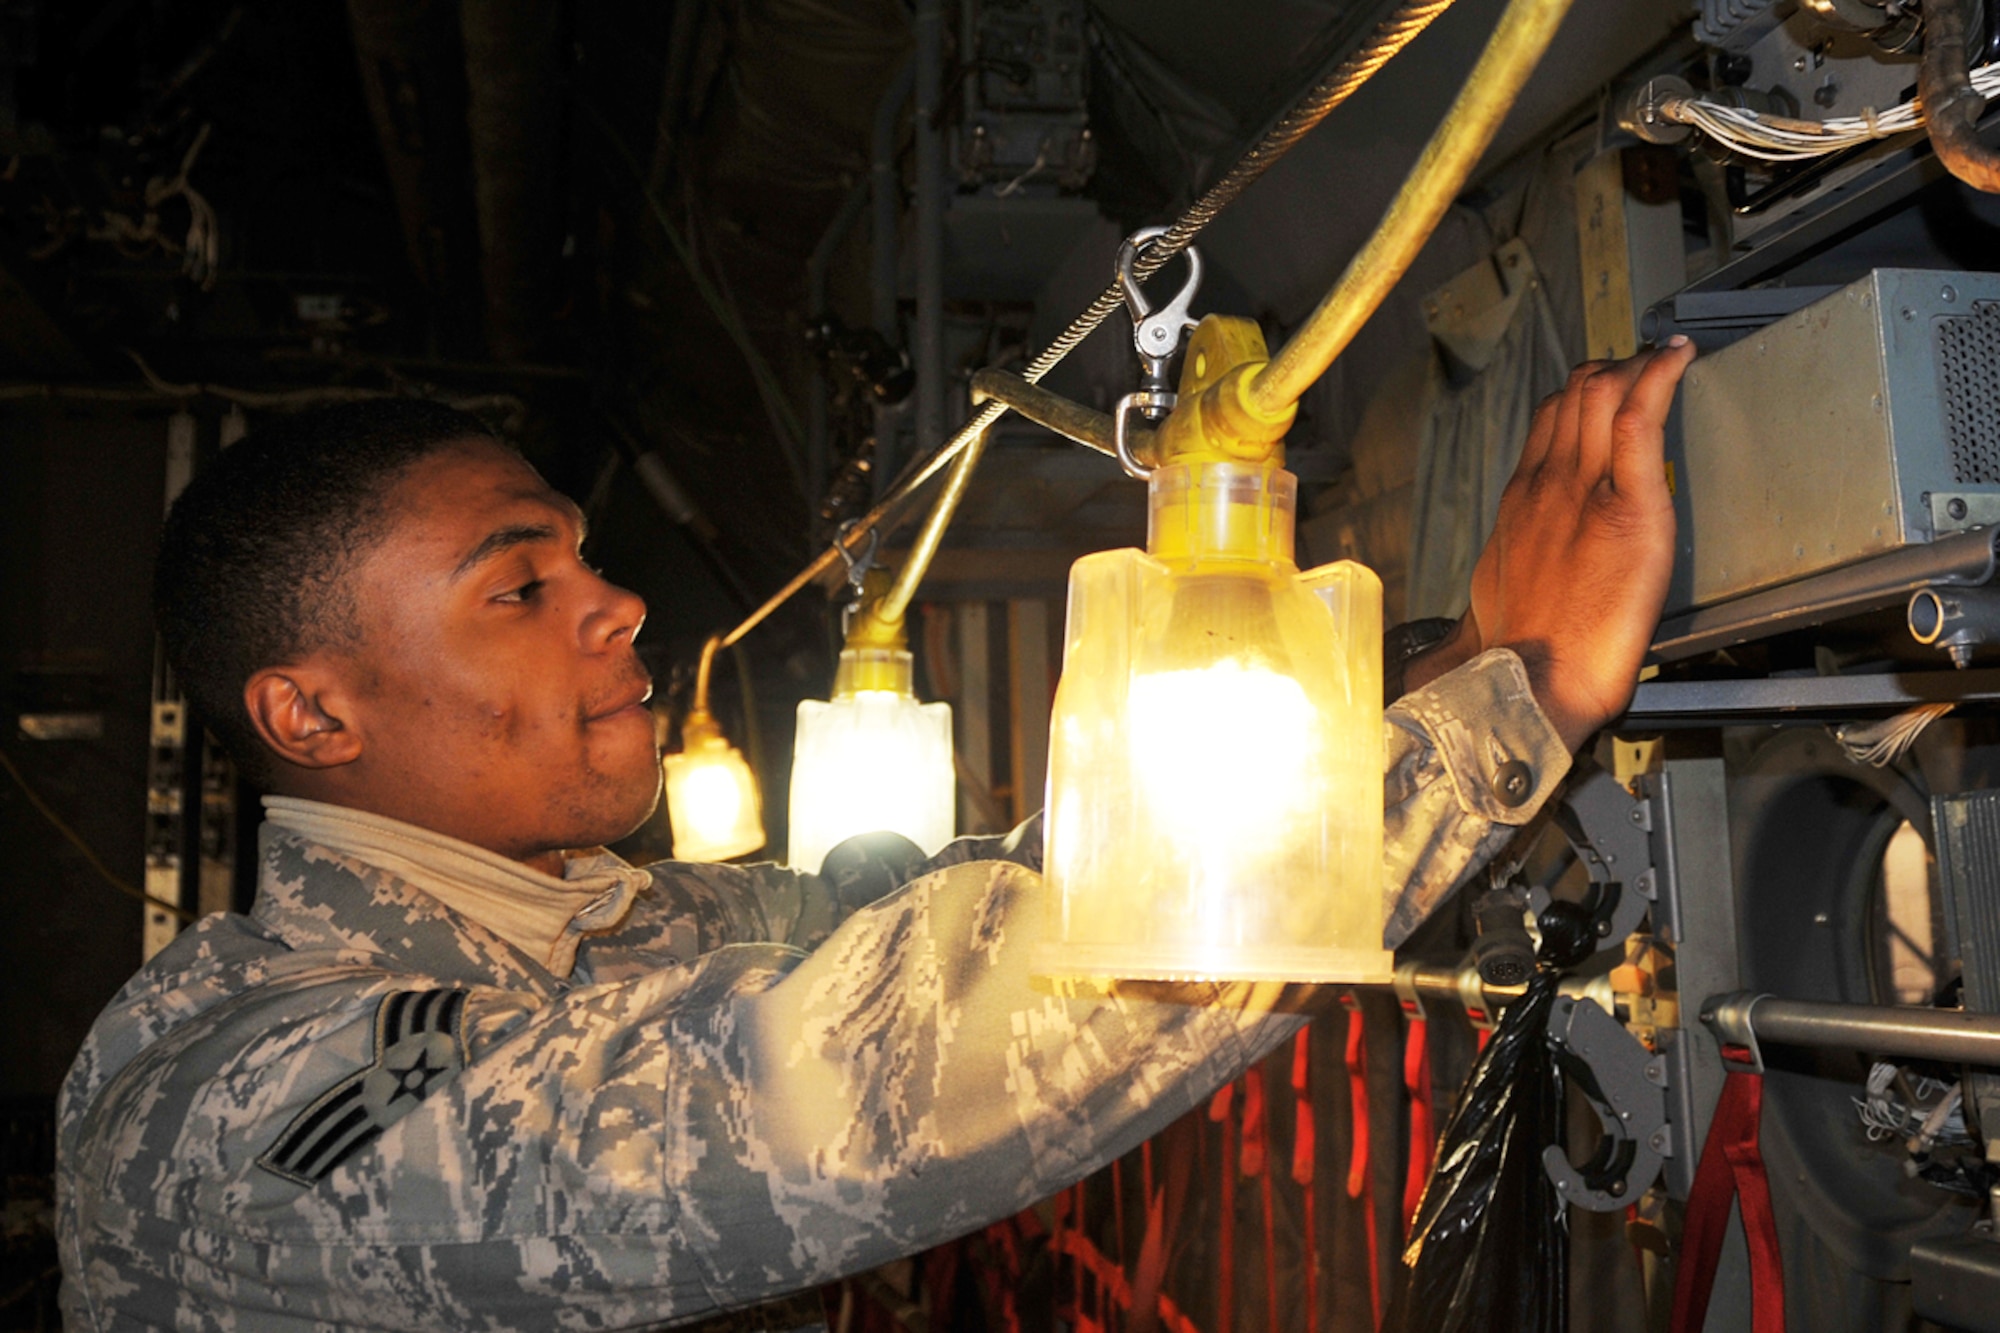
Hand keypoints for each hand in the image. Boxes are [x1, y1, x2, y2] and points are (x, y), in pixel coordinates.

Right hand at [1406, 338, 1697, 749]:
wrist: (1530, 674)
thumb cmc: (1517, 644)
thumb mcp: (1502, 580)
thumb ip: (1521, 548)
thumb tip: (1522, 554)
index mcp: (1522, 496)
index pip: (1551, 417)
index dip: (1582, 391)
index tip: (1610, 384)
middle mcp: (1549, 481)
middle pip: (1577, 393)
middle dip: (1614, 369)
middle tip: (1648, 368)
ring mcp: (1585, 490)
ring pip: (1603, 394)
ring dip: (1638, 367)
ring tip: (1666, 359)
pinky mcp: (1629, 507)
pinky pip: (1639, 423)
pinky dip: (1660, 378)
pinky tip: (1678, 356)